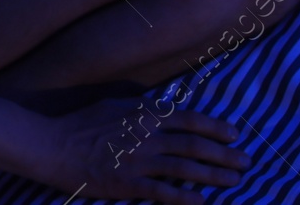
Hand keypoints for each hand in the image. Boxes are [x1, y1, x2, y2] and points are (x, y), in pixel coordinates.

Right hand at [25, 98, 251, 203]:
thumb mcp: (113, 104)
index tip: (235, 134)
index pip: (189, 118)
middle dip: (225, 154)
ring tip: (235, 182)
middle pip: (195, 144)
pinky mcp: (128, 183)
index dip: (215, 126)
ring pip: (186, 168)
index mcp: (143, 114)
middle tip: (246, 162)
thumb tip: (164, 105)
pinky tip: (203, 202)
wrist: (53, 146)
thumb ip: (141, 107)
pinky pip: (164, 192)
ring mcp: (138, 160)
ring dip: (214, 175)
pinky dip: (186, 198)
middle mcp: (146, 135)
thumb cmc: (81, 124)